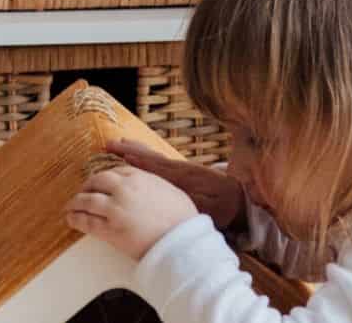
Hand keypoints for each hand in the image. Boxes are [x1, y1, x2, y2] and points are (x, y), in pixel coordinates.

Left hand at [66, 166, 198, 260]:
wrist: (181, 241)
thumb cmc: (182, 218)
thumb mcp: (169, 189)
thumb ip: (152, 183)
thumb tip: (145, 186)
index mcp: (139, 177)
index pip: (114, 172)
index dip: (104, 178)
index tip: (99, 183)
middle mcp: (124, 189)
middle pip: (97, 182)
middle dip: (87, 187)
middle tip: (82, 193)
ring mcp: (115, 209)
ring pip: (87, 201)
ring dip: (75, 203)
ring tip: (70, 207)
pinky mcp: (110, 229)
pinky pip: (87, 222)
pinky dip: (76, 219)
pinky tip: (71, 219)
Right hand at [108, 139, 245, 230]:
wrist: (241, 199)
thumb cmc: (225, 207)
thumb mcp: (210, 208)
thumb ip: (191, 201)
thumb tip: (173, 198)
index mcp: (183, 178)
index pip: (155, 167)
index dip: (138, 159)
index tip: (121, 152)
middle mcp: (179, 169)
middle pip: (150, 157)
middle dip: (130, 150)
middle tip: (110, 143)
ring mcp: (181, 169)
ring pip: (154, 157)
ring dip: (136, 150)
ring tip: (119, 143)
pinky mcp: (183, 172)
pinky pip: (159, 160)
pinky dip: (146, 155)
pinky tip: (138, 155)